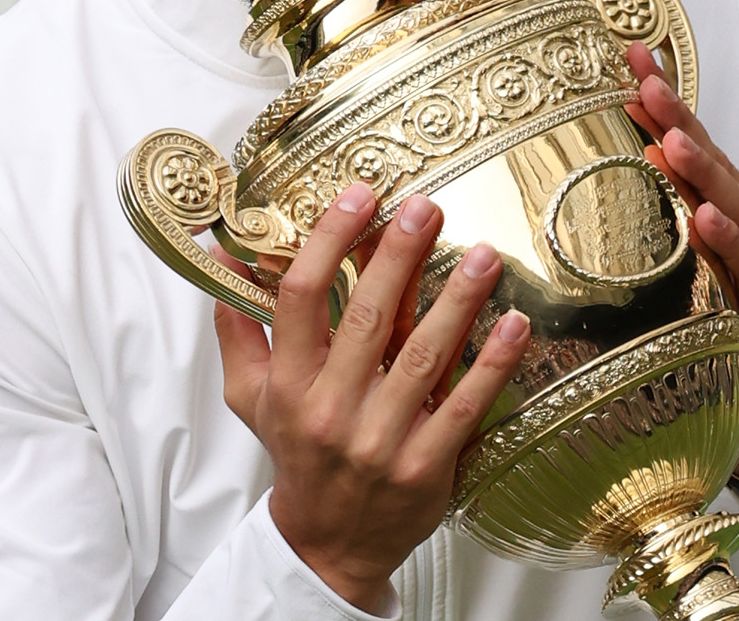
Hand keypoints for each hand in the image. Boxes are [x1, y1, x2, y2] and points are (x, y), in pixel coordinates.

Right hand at [212, 183, 531, 608]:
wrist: (327, 543)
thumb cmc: (297, 454)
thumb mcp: (250, 395)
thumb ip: (238, 325)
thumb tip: (224, 254)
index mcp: (288, 384)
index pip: (301, 297)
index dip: (329, 240)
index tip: (359, 195)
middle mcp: (331, 409)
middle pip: (366, 317)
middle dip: (397, 255)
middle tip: (425, 207)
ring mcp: (381, 440)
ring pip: (422, 356)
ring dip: (456, 301)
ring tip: (481, 253)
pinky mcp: (427, 466)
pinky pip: (465, 406)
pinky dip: (493, 364)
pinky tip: (515, 324)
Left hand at [624, 43, 738, 512]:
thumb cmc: (709, 333)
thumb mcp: (669, 273)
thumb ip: (644, 225)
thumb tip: (577, 182)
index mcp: (723, 209)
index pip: (687, 143)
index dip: (662, 99)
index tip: (627, 55)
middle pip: (708, 160)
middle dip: (676, 115)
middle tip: (643, 77)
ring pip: (732, 203)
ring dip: (701, 169)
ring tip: (669, 136)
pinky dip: (729, 239)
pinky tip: (706, 216)